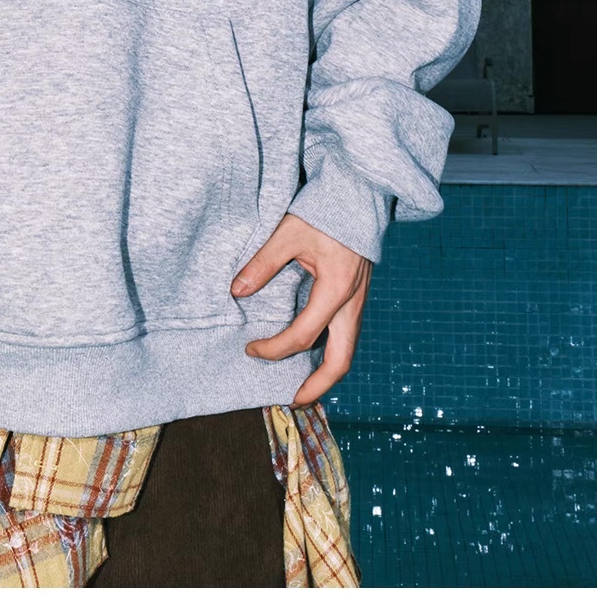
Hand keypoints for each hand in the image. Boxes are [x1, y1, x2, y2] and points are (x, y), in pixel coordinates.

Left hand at [230, 212, 370, 404]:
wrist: (359, 196)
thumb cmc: (324, 212)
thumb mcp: (289, 232)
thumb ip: (263, 263)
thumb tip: (236, 290)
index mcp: (336, 289)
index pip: (302, 335)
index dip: (274, 349)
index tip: (250, 349)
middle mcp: (352, 303)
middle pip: (341, 361)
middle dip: (318, 387)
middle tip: (293, 401)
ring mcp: (358, 302)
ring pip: (347, 351)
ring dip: (326, 373)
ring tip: (302, 386)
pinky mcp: (357, 297)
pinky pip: (347, 336)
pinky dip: (330, 352)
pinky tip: (312, 355)